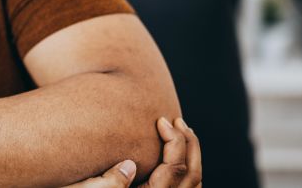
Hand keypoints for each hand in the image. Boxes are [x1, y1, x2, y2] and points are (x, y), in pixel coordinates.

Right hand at [60, 117, 201, 187]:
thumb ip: (108, 183)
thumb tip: (129, 166)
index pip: (176, 170)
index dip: (175, 141)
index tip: (161, 120)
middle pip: (191, 176)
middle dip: (189, 145)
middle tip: (178, 121)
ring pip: (192, 185)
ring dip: (191, 156)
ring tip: (181, 132)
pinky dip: (186, 169)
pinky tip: (174, 153)